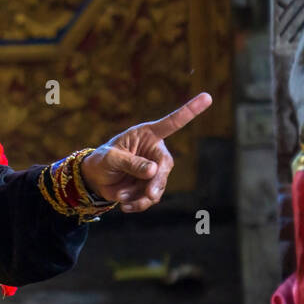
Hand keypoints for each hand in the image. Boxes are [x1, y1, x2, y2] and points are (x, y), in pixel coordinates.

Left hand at [79, 92, 212, 212]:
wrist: (95, 180)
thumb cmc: (102, 161)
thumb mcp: (111, 159)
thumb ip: (130, 162)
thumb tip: (153, 170)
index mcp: (147, 135)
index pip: (172, 123)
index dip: (189, 111)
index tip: (208, 97)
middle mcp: (155, 151)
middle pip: (165, 166)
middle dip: (157, 182)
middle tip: (148, 194)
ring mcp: (155, 170)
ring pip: (158, 186)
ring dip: (142, 196)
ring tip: (121, 196)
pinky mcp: (151, 186)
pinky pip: (151, 198)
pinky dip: (139, 204)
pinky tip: (125, 205)